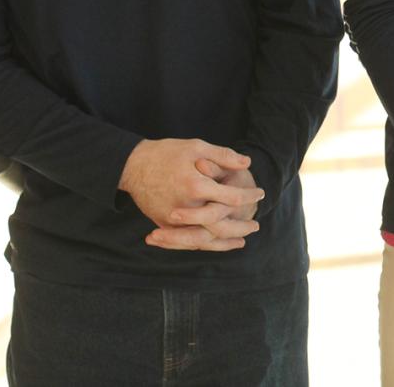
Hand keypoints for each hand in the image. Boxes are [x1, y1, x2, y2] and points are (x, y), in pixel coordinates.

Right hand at [119, 139, 264, 250]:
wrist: (132, 165)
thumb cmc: (167, 153)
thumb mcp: (196, 147)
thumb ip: (223, 156)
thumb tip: (248, 163)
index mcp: (196, 186)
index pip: (232, 197)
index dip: (249, 196)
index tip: (261, 193)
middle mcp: (185, 207)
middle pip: (221, 225)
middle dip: (241, 226)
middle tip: (256, 225)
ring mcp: (172, 220)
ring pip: (204, 239)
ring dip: (225, 241)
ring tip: (242, 240)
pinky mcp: (164, 225)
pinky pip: (187, 242)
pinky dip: (205, 245)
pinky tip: (216, 243)